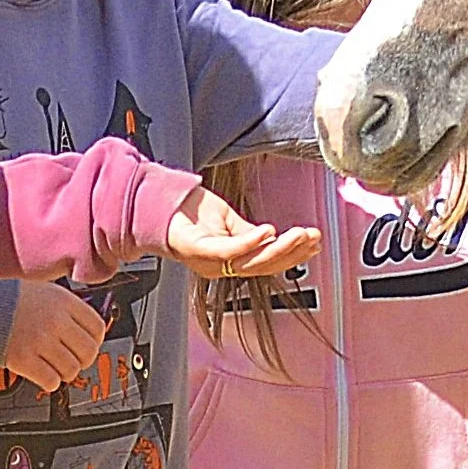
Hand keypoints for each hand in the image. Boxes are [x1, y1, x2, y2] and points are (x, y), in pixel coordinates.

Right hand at [6, 281, 106, 390]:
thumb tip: (84, 328)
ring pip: (71, 370)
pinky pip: (51, 381)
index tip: (88, 344)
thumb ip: (66, 307)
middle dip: (82, 360)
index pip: (97, 328)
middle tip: (73, 360)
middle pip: (88, 351)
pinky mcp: (23, 360)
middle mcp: (55, 321)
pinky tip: (43, 374)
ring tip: (55, 367)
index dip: (95, 340)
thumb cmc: (6, 297)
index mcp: (63, 301)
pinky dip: (50, 382)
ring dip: (65, 373)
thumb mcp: (44, 290)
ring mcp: (40, 341)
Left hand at [165, 185, 320, 279]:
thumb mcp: (227, 222)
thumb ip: (249, 233)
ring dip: (279, 249)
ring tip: (300, 235)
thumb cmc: (186, 213)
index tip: (314, 244)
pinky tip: (269, 232)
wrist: (153, 201)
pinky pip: (229, 251)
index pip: (267, 263)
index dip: (293, 256)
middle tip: (313, 239)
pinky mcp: (197, 248)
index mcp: (229, 261)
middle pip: (263, 266)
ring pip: (251, 262)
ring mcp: (208, 260)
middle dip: (293, 253)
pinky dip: (251, 243)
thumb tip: (273, 237)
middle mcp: (219, 267)